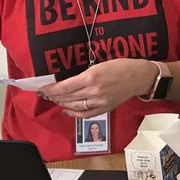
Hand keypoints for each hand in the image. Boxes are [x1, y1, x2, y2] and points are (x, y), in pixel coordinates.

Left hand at [39, 59, 154, 118]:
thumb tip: (67, 83)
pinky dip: (73, 114)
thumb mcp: (99, 65)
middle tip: (44, 94)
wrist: (138, 77)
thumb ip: (83, 75)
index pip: (64, 87)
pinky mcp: (104, 108)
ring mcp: (99, 102)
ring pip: (73, 106)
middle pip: (67, 97)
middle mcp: (94, 91)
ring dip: (61, 104)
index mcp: (91, 76)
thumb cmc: (120, 66)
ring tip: (54, 100)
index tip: (41, 89)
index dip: (51, 89)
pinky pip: (85, 114)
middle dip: (53, 96)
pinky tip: (66, 110)